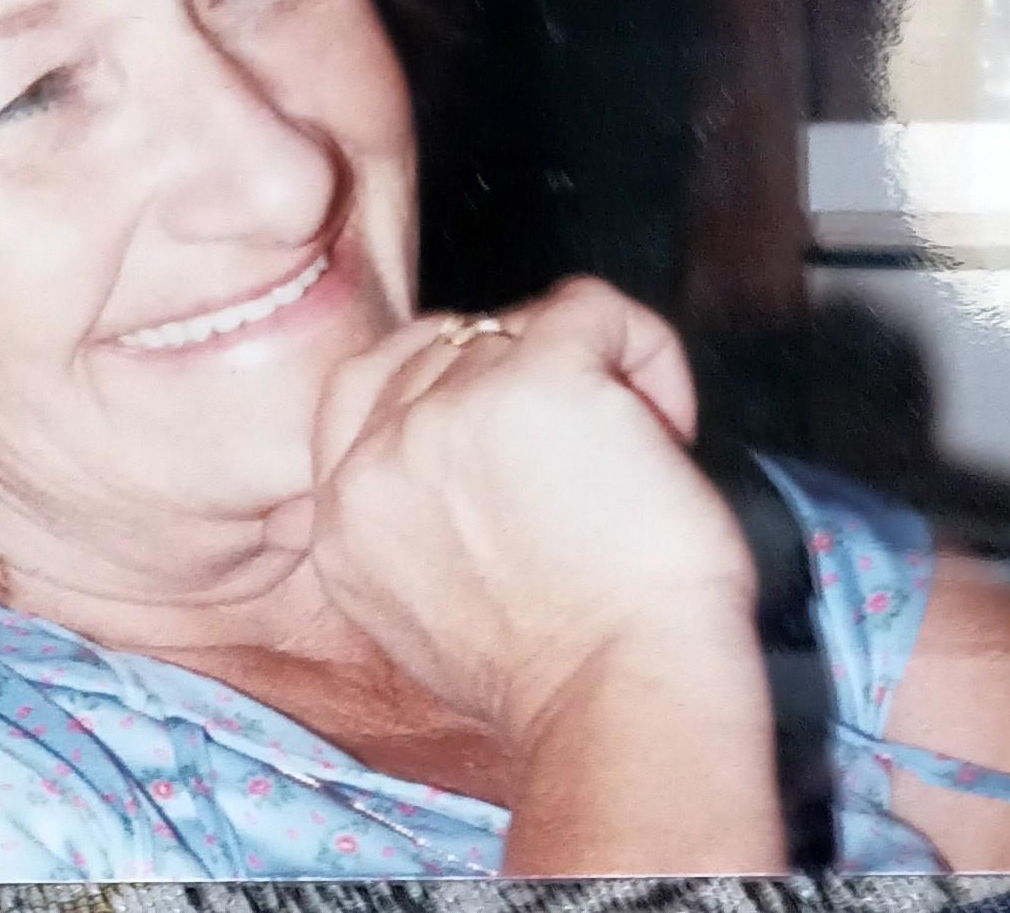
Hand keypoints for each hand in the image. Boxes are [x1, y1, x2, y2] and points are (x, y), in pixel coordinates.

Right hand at [298, 277, 758, 741]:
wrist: (619, 701)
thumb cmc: (557, 679)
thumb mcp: (419, 608)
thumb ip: (411, 517)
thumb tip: (461, 457)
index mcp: (342, 516)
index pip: (359, 383)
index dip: (435, 383)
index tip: (496, 421)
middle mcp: (379, 455)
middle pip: (443, 350)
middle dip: (513, 384)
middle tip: (582, 462)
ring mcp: (450, 411)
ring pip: (515, 327)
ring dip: (583, 376)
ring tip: (631, 457)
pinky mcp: (536, 379)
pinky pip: (589, 308)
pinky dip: (639, 346)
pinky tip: (667, 420)